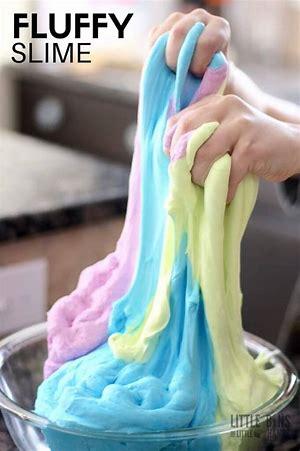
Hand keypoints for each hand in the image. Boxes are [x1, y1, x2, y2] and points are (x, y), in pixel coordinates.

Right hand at [148, 9, 229, 75]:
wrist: (203, 79)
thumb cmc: (212, 81)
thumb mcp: (215, 82)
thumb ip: (208, 79)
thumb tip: (188, 85)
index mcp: (219, 28)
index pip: (204, 43)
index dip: (198, 65)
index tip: (198, 75)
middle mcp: (200, 17)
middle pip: (179, 32)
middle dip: (174, 60)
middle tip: (179, 74)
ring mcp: (179, 19)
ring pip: (162, 36)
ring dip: (163, 59)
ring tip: (172, 71)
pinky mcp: (161, 27)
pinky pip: (152, 41)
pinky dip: (154, 58)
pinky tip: (165, 66)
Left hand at [164, 94, 299, 201]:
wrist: (291, 146)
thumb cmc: (250, 142)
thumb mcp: (225, 129)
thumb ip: (202, 133)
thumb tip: (172, 156)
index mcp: (215, 103)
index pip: (178, 121)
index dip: (171, 146)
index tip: (175, 162)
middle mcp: (227, 108)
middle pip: (188, 138)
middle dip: (184, 164)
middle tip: (188, 178)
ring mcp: (241, 126)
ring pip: (204, 156)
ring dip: (201, 178)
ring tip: (208, 186)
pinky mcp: (252, 148)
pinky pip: (227, 173)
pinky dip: (225, 190)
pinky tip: (227, 194)